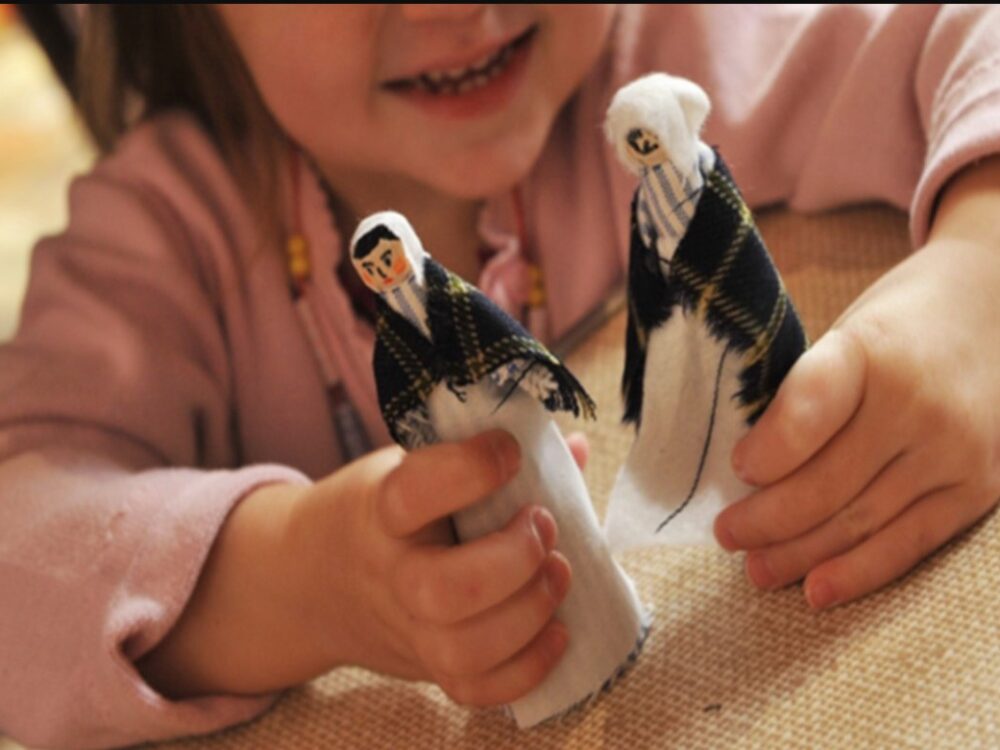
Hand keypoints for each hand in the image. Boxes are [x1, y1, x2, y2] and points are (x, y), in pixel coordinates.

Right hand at [140, 429, 588, 703]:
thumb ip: (484, 460)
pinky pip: (478, 690)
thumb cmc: (379, 511)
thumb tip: (573, 449)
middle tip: (543, 525)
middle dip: (515, 559)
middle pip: (443, 590)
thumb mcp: (408, 468)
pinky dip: (529, 667)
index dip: (472, 470)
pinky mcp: (428, 667)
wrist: (312, 577)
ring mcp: (407, 629)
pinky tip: (557, 629)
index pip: (414, 494)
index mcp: (380, 510)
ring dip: (530, 611)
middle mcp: (390, 575)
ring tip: (559, 572)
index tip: (509, 451)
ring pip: (464, 649)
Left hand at [714, 157, 999, 609]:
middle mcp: (917, 402)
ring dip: (800, 554)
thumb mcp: (844, 334)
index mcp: (870, 349)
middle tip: (726, 534)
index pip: (810, 407)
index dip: (768, 449)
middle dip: (766, 519)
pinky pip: (910, 542)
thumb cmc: (895, 329)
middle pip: (828, 481)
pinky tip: (817, 590)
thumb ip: (803, 396)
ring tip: (755, 569)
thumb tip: (747, 474)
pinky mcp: (978, 489)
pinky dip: (859, 571)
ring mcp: (953, 450)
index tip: (736, 470)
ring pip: (861, 521)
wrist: (994, 311)